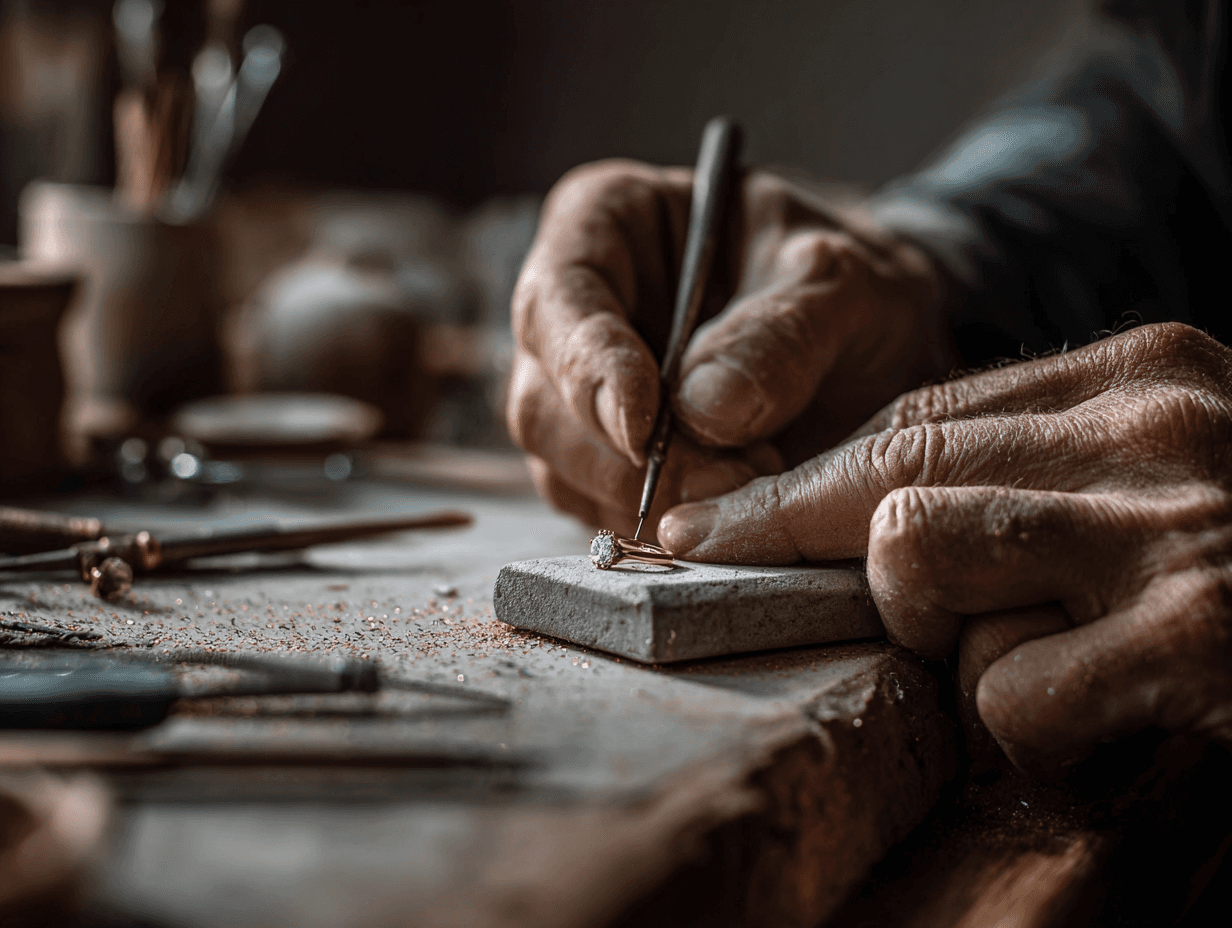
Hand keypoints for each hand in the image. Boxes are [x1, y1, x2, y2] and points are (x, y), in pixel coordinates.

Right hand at [507, 160, 950, 538]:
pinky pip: (598, 512)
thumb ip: (780, 336)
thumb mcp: (840, 286)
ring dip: (647, 501)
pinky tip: (726, 515)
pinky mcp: (603, 465)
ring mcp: (579, 395)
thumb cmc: (843, 284)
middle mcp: (573, 313)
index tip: (642, 426)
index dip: (588, 366)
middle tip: (727, 478)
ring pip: (562, 468)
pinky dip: (658, 526)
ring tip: (748, 488)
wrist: (874, 343)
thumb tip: (703, 412)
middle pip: (543, 401)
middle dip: (626, 459)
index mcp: (608, 222)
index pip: (559, 297)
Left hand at [660, 323, 1231, 775]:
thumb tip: (860, 525)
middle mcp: (1158, 428)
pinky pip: (1010, 695)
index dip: (794, 487)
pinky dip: (1033, 734)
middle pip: (892, 482)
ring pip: (922, 566)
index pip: (910, 421)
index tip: (702, 529)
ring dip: (955, 646)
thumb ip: (1028, 476)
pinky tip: (1111, 726)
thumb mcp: (1152, 477)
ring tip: (1044, 668)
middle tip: (813, 596)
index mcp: (1143, 373)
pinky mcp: (1204, 641)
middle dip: (816, 555)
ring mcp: (1179, 529)